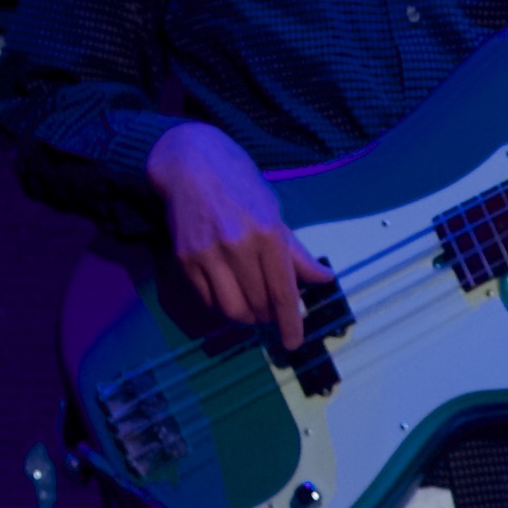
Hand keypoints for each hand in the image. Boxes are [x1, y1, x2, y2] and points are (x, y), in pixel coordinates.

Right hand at [148, 120, 330, 348]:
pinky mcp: (184, 259)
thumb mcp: (275, 211)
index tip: (294, 343)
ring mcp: (207, 254)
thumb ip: (296, 251)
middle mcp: (237, 246)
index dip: (290, 323)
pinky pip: (207, 299)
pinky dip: (222, 306)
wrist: (189, 164)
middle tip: (273, 312)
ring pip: (230, 309)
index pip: (282, 291)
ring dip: (246, 317)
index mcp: (267, 233)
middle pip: (257, 304)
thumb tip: (323, 279)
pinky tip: (230, 293)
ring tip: (253, 307)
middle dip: (269, 316)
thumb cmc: (240, 184)